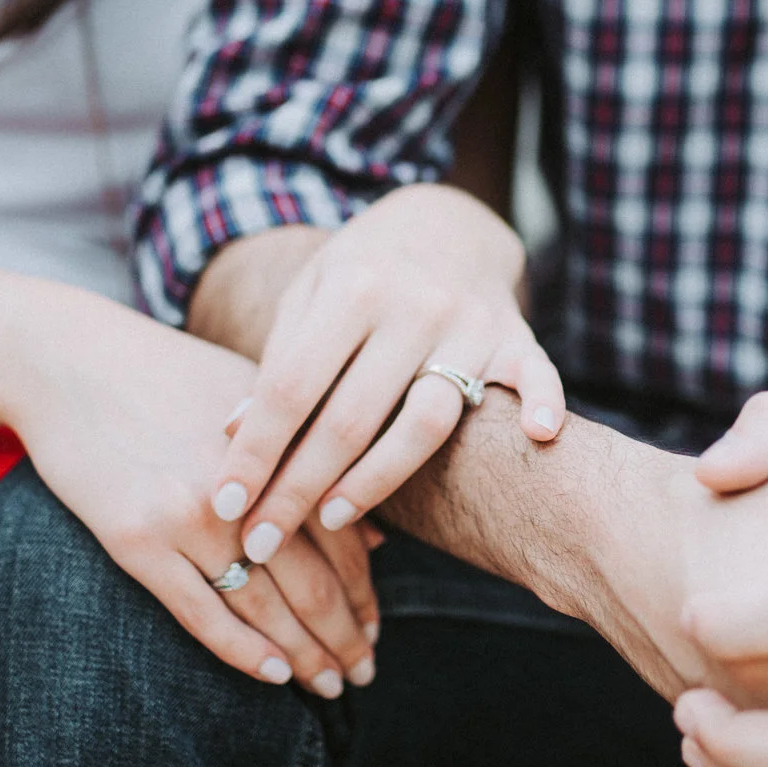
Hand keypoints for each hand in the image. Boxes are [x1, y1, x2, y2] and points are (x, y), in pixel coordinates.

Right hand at [3, 298, 378, 698]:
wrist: (68, 361)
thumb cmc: (167, 374)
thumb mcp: (253, 403)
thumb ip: (310, 463)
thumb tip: (373, 537)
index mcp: (280, 446)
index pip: (344, 537)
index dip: (366, 592)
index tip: (375, 628)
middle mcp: (244, 485)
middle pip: (314, 581)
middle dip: (345, 636)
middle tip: (364, 672)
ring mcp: (189, 515)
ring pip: (266, 606)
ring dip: (305, 655)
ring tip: (330, 685)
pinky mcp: (136, 540)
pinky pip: (202, 613)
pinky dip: (244, 651)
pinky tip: (276, 676)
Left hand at [211, 184, 564, 575]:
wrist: (445, 223)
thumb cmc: (361, 272)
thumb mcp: (309, 297)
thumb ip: (279, 360)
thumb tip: (232, 434)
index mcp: (352, 288)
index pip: (292, 387)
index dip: (256, 451)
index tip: (225, 505)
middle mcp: (413, 306)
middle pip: (350, 418)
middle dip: (298, 490)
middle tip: (260, 543)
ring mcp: (470, 323)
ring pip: (427, 421)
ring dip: (376, 481)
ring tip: (333, 520)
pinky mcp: (517, 337)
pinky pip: (536, 375)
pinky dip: (542, 403)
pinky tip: (537, 436)